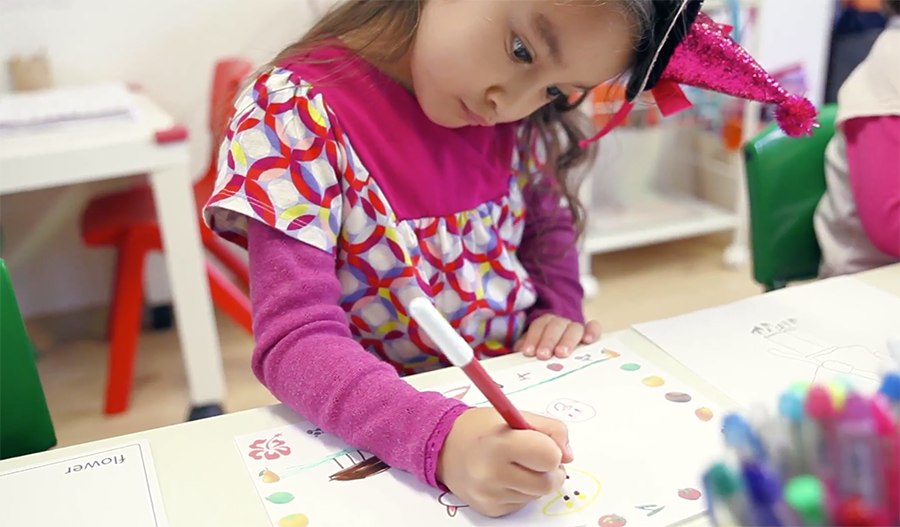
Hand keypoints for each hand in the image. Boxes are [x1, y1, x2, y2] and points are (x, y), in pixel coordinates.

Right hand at [436, 408, 573, 517]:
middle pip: (548, 482)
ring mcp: (490, 495)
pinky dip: (521, 491)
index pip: (549, 456)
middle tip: (537, 457)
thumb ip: (550, 429)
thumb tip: (568, 455)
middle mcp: (492, 473)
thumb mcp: (515, 415)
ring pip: (537, 494)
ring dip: (536, 480)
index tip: (544, 444)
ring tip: (517, 465)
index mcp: (500, 443)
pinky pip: (522, 504)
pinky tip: (506, 477)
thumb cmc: (483, 429)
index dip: (553, 450)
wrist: (444, 447)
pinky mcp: (490, 509)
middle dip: (550, 470)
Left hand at [514, 314, 601, 359]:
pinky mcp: (592, 333)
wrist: (564, 343)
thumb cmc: (546, 349)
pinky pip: (594, 327)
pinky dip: (592, 331)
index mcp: (546, 323)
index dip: (533, 337)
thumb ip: (527, 346)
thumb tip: (519, 351)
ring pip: (573, 327)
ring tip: (561, 353)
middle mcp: (561, 323)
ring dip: (567, 340)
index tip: (529, 352)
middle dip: (548, 340)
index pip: (539, 325)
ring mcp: (577, 328)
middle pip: (555, 325)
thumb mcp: (535, 346)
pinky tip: (588, 341)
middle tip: (543, 355)